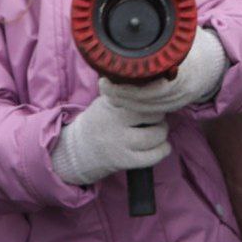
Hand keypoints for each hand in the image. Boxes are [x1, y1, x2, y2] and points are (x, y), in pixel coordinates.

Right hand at [50, 97, 170, 186]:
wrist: (79, 149)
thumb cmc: (100, 120)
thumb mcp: (105, 101)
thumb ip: (125, 91)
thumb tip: (155, 80)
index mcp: (111, 104)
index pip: (141, 96)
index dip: (153, 97)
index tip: (156, 97)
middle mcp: (115, 123)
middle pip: (153, 115)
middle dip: (159, 115)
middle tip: (156, 116)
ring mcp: (120, 144)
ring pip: (156, 136)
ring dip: (162, 132)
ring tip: (157, 129)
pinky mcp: (125, 160)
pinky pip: (153, 156)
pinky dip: (163, 150)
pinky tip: (161, 146)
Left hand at [99, 27, 227, 113]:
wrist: (215, 64)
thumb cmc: (196, 46)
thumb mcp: (187, 36)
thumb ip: (171, 31)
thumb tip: (150, 13)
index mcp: (185, 74)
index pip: (152, 88)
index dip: (129, 87)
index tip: (110, 77)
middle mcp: (182, 92)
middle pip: (145, 101)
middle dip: (121, 94)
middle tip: (102, 83)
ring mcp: (178, 102)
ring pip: (146, 109)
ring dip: (124, 101)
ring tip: (107, 90)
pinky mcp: (173, 107)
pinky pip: (150, 111)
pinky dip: (133, 105)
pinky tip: (120, 97)